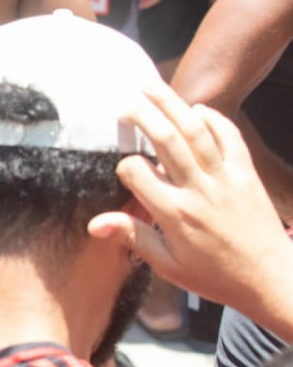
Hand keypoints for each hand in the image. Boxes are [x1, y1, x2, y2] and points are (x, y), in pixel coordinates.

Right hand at [87, 83, 292, 316]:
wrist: (271, 280)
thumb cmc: (215, 277)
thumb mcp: (168, 265)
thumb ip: (133, 237)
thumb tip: (95, 223)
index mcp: (175, 214)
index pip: (137, 173)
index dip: (124, 166)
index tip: (124, 170)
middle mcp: (199, 190)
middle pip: (166, 140)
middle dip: (143, 115)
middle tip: (124, 101)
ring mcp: (225, 179)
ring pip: (196, 131)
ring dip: (172, 104)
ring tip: (152, 86)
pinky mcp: (246, 174)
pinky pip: (230, 138)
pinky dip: (214, 119)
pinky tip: (197, 108)